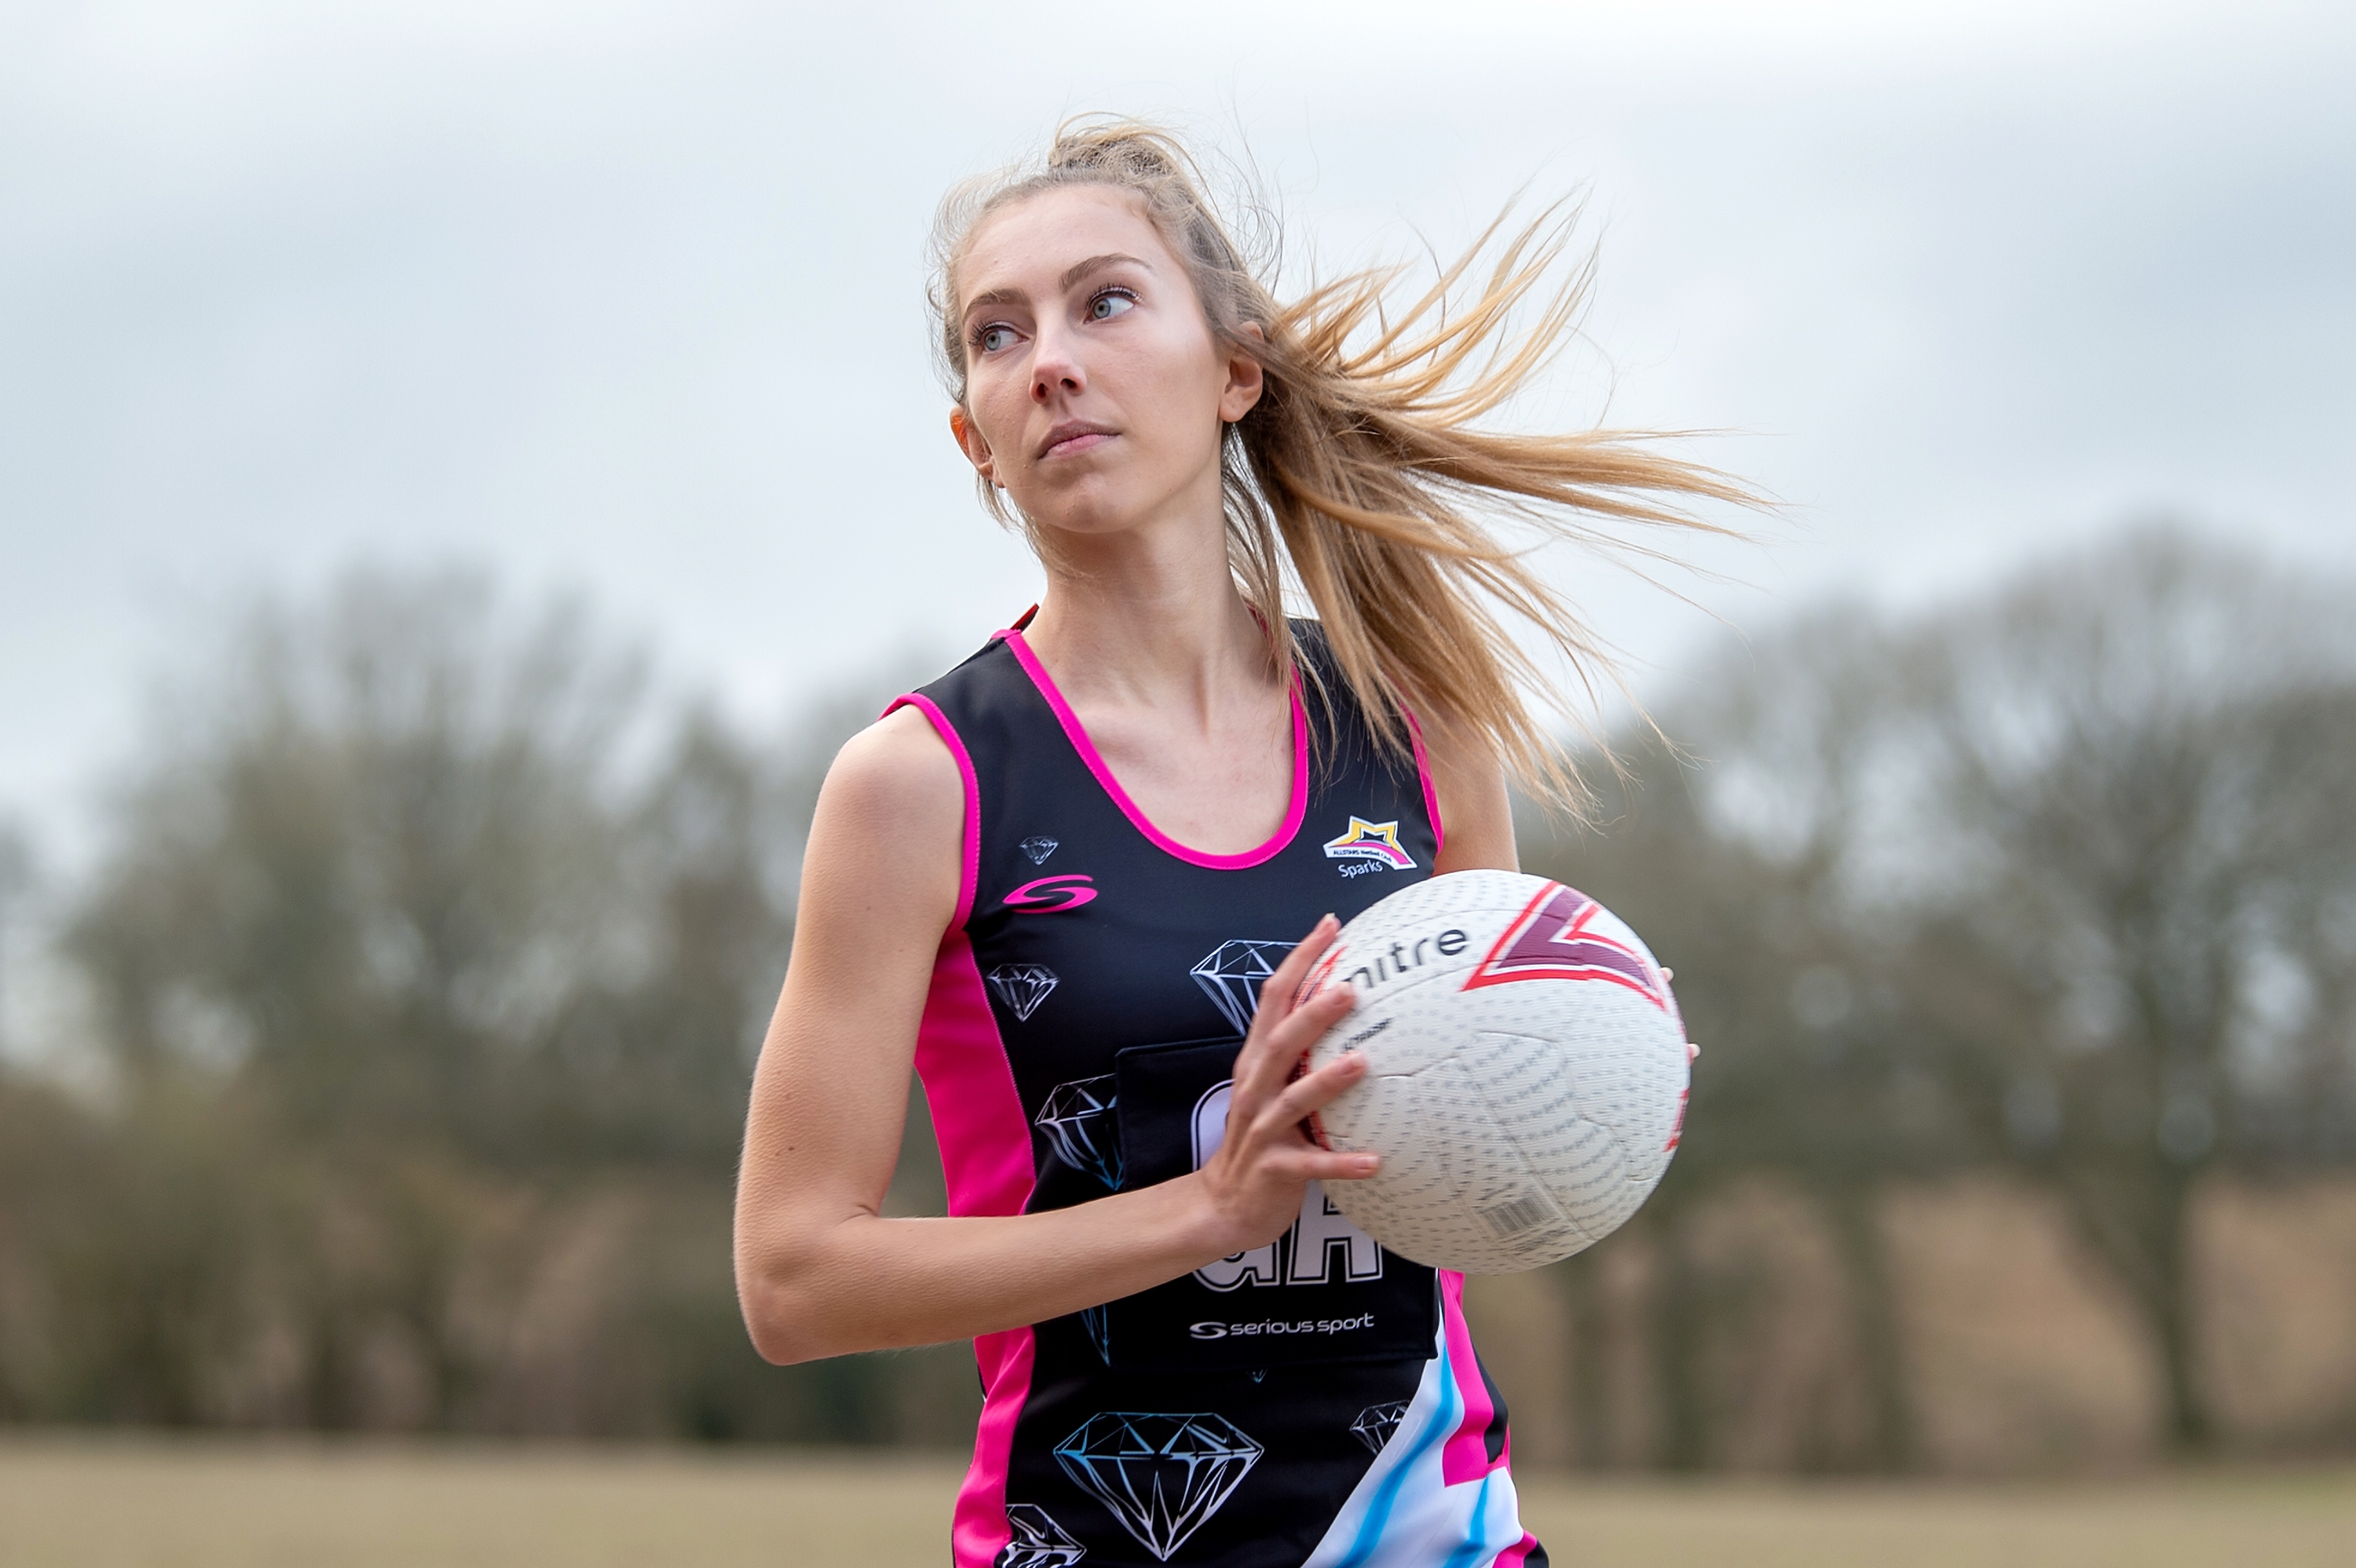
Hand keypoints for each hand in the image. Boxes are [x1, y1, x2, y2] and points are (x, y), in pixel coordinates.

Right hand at [1190, 914, 1380, 1257]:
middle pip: (1279, 1041)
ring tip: (1362, 1063)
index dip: (1299, 960)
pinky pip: (1309, 1166)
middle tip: (1351, 988)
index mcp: (1256, 1063)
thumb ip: (1302, 1054)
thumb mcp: (1275, 1088)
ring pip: (1291, 1099)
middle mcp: (1254, 1089)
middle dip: (1312, 1014)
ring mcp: (1261, 1129)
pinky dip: (1340, 1163)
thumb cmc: (1265, 1140)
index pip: (1273, 999)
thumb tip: (1353, 1009)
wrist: (1225, 1205)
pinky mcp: (1273, 1169)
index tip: (1330, 925)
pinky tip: (1375, 1160)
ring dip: (1327, 1081)